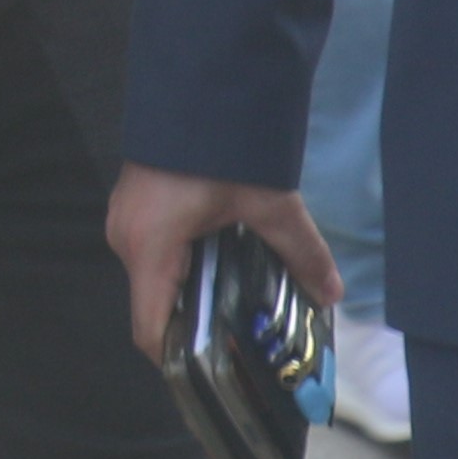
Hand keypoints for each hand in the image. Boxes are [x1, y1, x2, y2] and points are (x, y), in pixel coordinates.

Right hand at [107, 163, 343, 360]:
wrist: (197, 82)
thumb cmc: (219, 141)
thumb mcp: (269, 203)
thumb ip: (301, 251)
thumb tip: (331, 292)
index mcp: (150, 248)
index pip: (150, 330)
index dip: (180, 361)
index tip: (213, 376)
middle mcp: (127, 239)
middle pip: (155, 306)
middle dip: (196, 324)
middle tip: (240, 338)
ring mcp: (126, 220)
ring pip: (155, 278)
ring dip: (191, 290)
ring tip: (236, 295)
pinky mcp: (135, 206)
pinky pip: (154, 251)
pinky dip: (183, 264)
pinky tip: (220, 257)